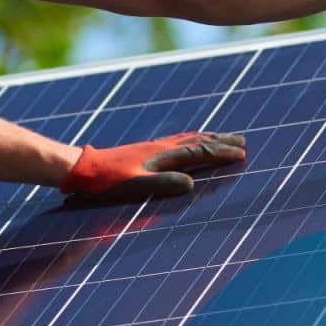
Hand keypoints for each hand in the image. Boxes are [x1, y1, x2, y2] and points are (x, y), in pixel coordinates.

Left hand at [61, 131, 246, 202]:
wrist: (82, 169)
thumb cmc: (106, 181)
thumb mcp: (134, 186)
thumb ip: (162, 184)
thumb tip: (191, 185)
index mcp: (162, 155)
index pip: (199, 152)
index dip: (221, 153)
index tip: (242, 153)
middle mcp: (161, 148)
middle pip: (198, 141)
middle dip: (221, 142)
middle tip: (243, 142)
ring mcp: (153, 147)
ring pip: (188, 139)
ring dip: (209, 139)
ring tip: (223, 139)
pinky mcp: (146, 151)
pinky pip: (177, 141)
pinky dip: (192, 140)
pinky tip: (189, 144)